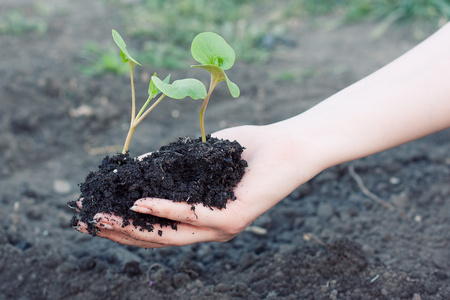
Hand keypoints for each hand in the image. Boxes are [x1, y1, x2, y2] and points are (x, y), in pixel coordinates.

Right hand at [75, 125, 321, 247]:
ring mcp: (222, 227)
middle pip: (157, 237)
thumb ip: (169, 170)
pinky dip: (163, 209)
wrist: (289, 146)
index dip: (122, 222)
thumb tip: (133, 172)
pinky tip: (139, 204)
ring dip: (133, 226)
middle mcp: (210, 230)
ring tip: (103, 218)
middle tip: (86, 221)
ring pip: (170, 234)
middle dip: (118, 230)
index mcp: (202, 218)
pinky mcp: (234, 218)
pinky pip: (192, 215)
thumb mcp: (199, 159)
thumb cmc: (246, 150)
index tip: (92, 211)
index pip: (156, 227)